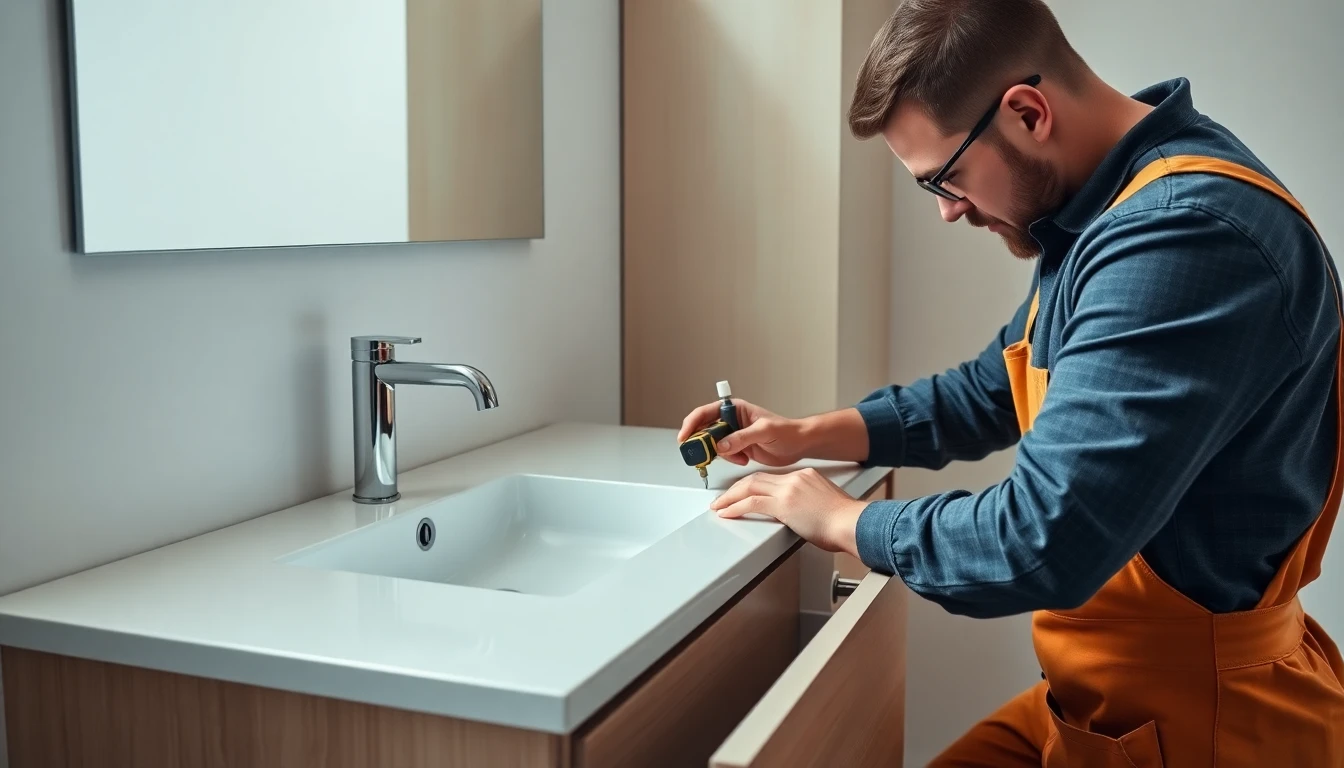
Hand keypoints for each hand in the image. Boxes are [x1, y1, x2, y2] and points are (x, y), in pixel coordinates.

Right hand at [676, 399, 809, 466]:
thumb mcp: (764, 431)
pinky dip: (729, 460)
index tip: (685, 437)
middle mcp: (731, 421)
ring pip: (712, 445)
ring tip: (737, 457)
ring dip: (719, 454)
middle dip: (702, 443)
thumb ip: (742, 437)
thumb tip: (722, 445)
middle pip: (704, 430)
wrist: (798, 445)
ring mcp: (733, 435)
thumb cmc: (787, 431)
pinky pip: (722, 455)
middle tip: (704, 454)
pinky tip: (743, 459)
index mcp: (734, 409)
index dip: (691, 424)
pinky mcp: (737, 448)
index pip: (705, 413)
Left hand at [709, 468, 864, 554]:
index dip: (752, 485)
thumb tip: (801, 515)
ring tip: (719, 506)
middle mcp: (795, 478)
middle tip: (722, 499)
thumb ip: (809, 503)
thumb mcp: (824, 504)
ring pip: (749, 487)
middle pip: (756, 478)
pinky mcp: (784, 505)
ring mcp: (788, 490)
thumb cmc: (845, 522)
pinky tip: (727, 513)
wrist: (853, 524)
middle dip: (735, 489)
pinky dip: (736, 507)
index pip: (771, 476)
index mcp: (805, 476)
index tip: (742, 492)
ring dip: (730, 497)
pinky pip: (752, 503)